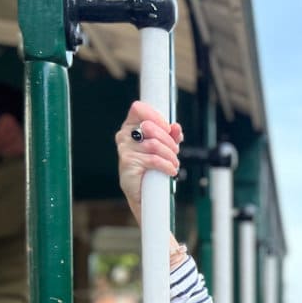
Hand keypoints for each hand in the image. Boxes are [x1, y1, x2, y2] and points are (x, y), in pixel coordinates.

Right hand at [116, 101, 182, 222]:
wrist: (143, 194)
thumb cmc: (152, 168)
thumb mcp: (165, 148)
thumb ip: (171, 136)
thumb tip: (176, 127)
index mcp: (131, 126)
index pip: (138, 108)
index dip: (155, 116)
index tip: (168, 128)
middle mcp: (125, 135)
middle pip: (150, 127)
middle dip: (168, 140)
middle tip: (175, 152)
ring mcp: (124, 149)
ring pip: (154, 145)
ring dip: (170, 155)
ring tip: (174, 164)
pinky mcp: (127, 162)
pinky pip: (153, 159)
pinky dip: (167, 165)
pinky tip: (171, 170)